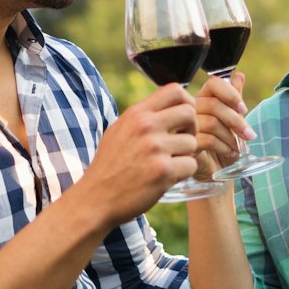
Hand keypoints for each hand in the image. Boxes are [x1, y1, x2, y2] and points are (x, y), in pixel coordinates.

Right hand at [84, 84, 198, 220]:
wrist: (95, 198)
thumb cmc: (109, 166)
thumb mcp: (119, 131)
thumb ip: (142, 117)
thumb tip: (168, 106)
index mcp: (136, 113)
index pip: (176, 90)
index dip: (187, 103)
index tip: (182, 120)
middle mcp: (146, 126)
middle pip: (190, 113)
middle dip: (191, 129)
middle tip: (181, 143)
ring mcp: (155, 148)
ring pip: (193, 142)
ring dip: (186, 155)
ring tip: (170, 163)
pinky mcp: (163, 171)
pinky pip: (191, 164)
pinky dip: (184, 173)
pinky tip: (168, 177)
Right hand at [191, 71, 253, 178]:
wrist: (213, 175)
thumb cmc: (221, 147)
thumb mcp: (230, 123)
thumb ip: (232, 99)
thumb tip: (239, 75)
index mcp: (201, 99)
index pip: (213, 83)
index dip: (230, 93)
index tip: (243, 109)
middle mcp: (189, 111)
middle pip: (214, 104)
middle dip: (236, 121)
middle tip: (250, 135)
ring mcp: (184, 128)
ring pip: (211, 122)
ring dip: (231, 137)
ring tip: (237, 148)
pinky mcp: (185, 146)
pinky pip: (207, 140)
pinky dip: (224, 148)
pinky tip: (230, 154)